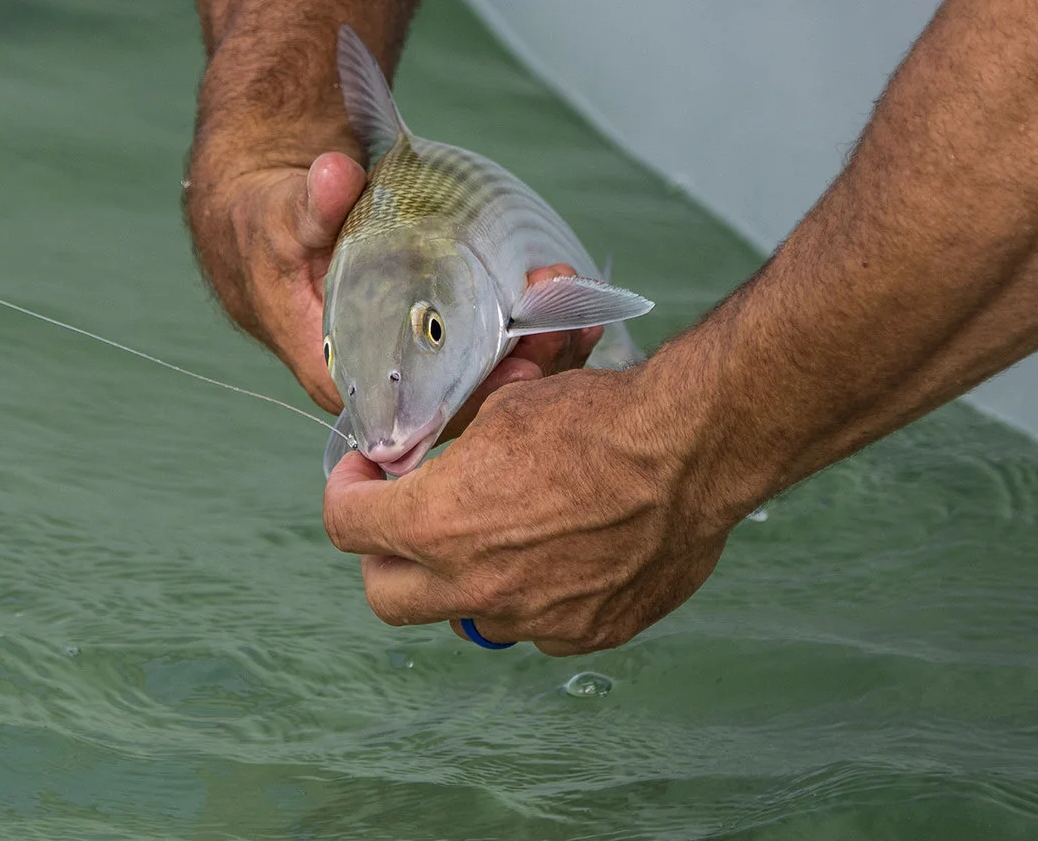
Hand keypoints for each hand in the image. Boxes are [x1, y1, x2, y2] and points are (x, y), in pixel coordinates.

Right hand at [187, 151, 600, 427]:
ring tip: (581, 316)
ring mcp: (403, 369)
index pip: (411, 410)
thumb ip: (309, 204)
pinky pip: (480, 357)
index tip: (523, 360)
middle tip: (567, 328)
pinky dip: (523, 338)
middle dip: (517, 369)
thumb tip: (333, 176)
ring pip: (476, 383)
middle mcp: (375, 386)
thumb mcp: (278, 214)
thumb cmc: (262, 227)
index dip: (470, 393)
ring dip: (532, 354)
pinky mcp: (424, 347)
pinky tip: (571, 315)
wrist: (258, 221)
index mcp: (334, 374)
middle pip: (457, 402)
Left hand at [321, 367, 742, 655]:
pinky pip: (537, 626)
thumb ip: (457, 441)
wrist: (690, 451)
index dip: (347, 492)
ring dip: (465, 581)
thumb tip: (439, 445)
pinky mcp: (587, 632)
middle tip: (409, 522)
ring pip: (466, 616)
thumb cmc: (602, 420)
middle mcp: (476, 584)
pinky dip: (535, 597)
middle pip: (386, 595)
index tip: (365, 478)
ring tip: (499, 536)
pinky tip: (563, 555)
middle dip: (386, 558)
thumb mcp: (507, 406)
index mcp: (440, 522)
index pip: (347, 525)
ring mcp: (532, 618)